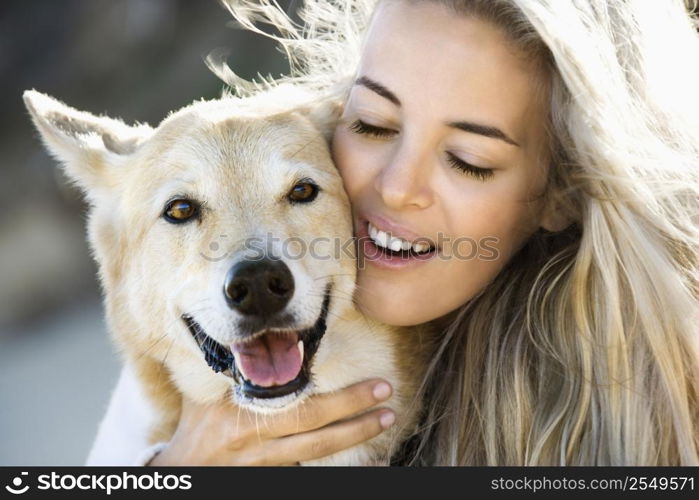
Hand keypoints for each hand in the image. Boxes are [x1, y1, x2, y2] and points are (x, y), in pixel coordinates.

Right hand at [148, 379, 394, 464]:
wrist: (185, 470)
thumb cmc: (197, 425)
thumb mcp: (207, 395)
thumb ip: (235, 373)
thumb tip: (260, 341)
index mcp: (244, 414)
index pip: (298, 404)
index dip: (338, 397)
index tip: (369, 381)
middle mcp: (258, 441)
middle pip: (316, 426)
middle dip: (354, 408)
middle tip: (386, 392)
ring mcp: (266, 464)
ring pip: (318, 451)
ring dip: (354, 435)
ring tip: (385, 419)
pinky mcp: (271, 477)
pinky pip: (311, 473)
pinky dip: (340, 471)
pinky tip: (371, 466)